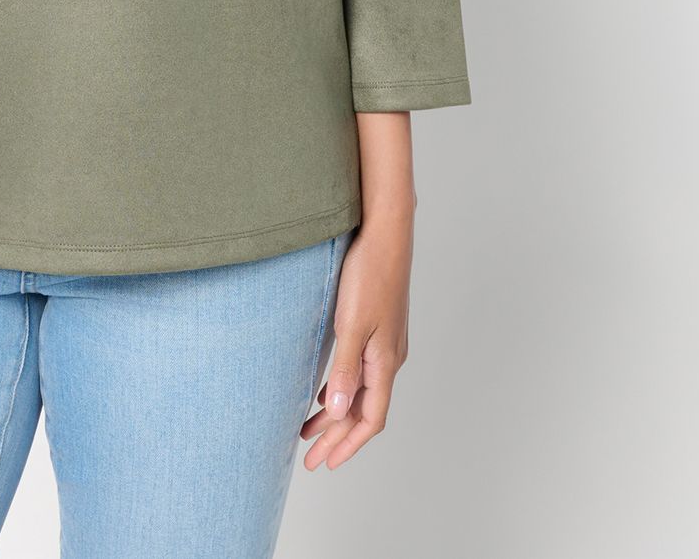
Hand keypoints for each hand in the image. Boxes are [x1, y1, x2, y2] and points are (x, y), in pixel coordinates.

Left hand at [301, 201, 412, 469]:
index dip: (348, 444)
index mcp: (385, 362)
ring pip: (361, 391)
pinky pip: (360, 371)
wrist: (385, 234)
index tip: (325, 463)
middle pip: (364, 411)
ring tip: (309, 430)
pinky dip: (342, 388)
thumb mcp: (351, 325)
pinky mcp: (377, 328)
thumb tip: (339, 411)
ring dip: (337, 414)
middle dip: (338, 437)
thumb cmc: (369, 275)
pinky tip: (325, 391)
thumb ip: (345, 369)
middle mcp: (389, 358)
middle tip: (311, 459)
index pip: (370, 419)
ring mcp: (385, 343)